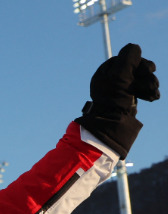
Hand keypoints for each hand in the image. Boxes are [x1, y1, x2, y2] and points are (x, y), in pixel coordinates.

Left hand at [75, 43, 159, 158]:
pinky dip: (149, 91)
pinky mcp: (129, 96)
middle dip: (147, 74)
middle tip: (152, 83)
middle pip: (137, 66)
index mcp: (106, 71)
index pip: (127, 57)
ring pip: (142, 77)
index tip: (146, 70)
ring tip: (152, 92)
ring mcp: (121, 87)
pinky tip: (152, 97)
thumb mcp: (119, 76)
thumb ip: (127, 59)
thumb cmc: (114, 100)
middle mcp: (112, 78)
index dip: (139, 62)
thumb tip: (134, 46)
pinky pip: (143, 88)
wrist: (115, 123)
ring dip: (150, 83)